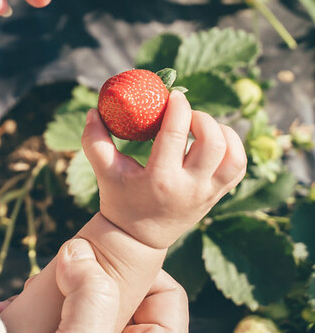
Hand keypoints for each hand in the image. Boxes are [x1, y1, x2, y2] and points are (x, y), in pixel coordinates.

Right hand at [31, 238, 191, 332]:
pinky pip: (66, 327)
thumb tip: (78, 251)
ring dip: (56, 300)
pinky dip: (43, 318)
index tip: (90, 255)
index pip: (164, 290)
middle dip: (80, 281)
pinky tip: (18, 315)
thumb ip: (88, 297)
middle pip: (121, 295)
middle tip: (48, 282)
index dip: (132, 266)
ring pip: (89, 308)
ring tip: (28, 300)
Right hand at [82, 91, 247, 248]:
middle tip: (185, 113)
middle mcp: (189, 187)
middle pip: (212, 142)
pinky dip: (233, 146)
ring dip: (221, 131)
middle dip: (201, 118)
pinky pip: (239, 166)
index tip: (173, 96)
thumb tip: (93, 110)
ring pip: (233, 154)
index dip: (177, 108)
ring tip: (200, 126)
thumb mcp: (104, 171)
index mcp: (159, 179)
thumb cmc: (120, 199)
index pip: (175, 134)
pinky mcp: (218, 195)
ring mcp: (207, 193)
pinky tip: (213, 140)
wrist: (140, 236)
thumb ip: (94, 140)